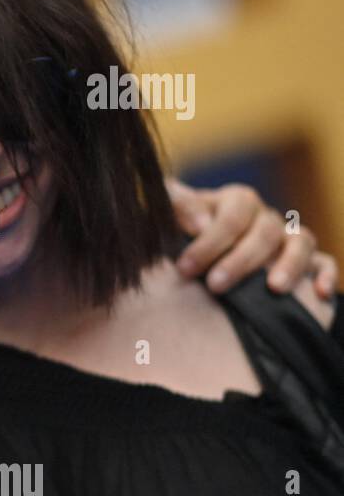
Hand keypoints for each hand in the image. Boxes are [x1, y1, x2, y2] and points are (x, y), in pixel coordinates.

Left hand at [167, 178, 337, 297]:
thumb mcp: (171, 213)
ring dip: (290, 264)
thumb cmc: (181, 229)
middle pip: (265, 232)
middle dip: (240, 261)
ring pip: (300, 242)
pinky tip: (319, 294)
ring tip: (273, 289)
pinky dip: (324, 274)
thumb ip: (176, 205)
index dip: (209, 242)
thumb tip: (198, 224)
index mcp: (237, 201)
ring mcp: (287, 237)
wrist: (194, 246)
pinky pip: (324, 261)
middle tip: (215, 286)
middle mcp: (265, 217)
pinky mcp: (305, 258)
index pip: (232, 216)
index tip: (184, 268)